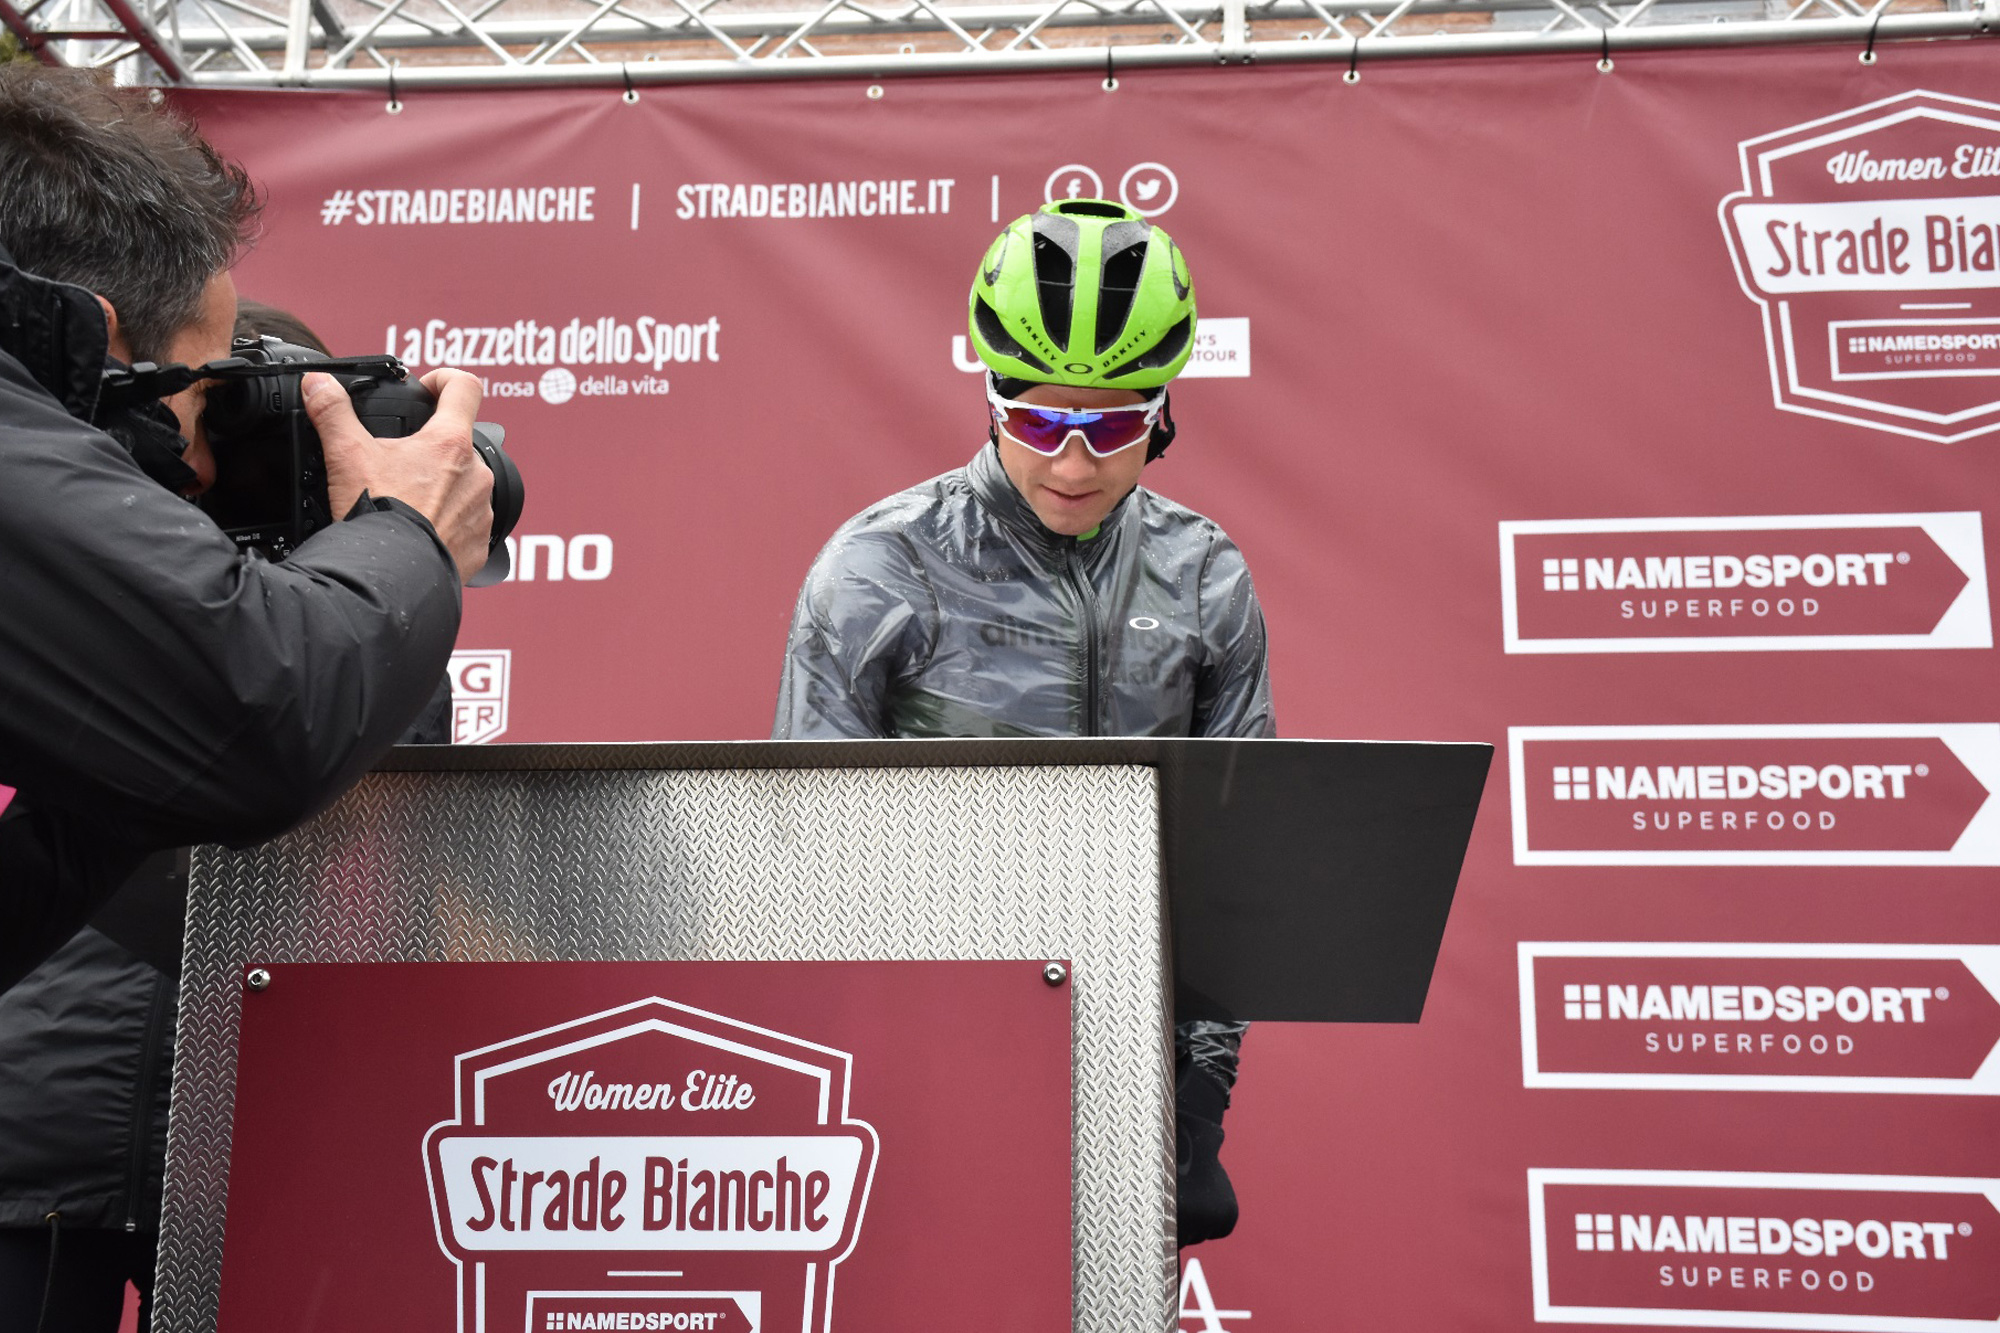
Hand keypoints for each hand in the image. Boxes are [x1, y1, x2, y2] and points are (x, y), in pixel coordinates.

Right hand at [304, 368, 494, 582]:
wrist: (389, 579)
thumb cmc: (377, 519)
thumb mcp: (346, 456)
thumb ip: (333, 413)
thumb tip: (318, 385)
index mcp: (451, 443)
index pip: (465, 387)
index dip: (445, 380)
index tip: (428, 389)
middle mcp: (477, 474)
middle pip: (461, 442)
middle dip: (432, 447)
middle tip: (400, 461)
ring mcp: (482, 510)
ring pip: (466, 484)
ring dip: (442, 486)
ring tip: (407, 499)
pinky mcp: (480, 543)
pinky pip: (468, 523)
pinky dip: (447, 522)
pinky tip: (420, 528)